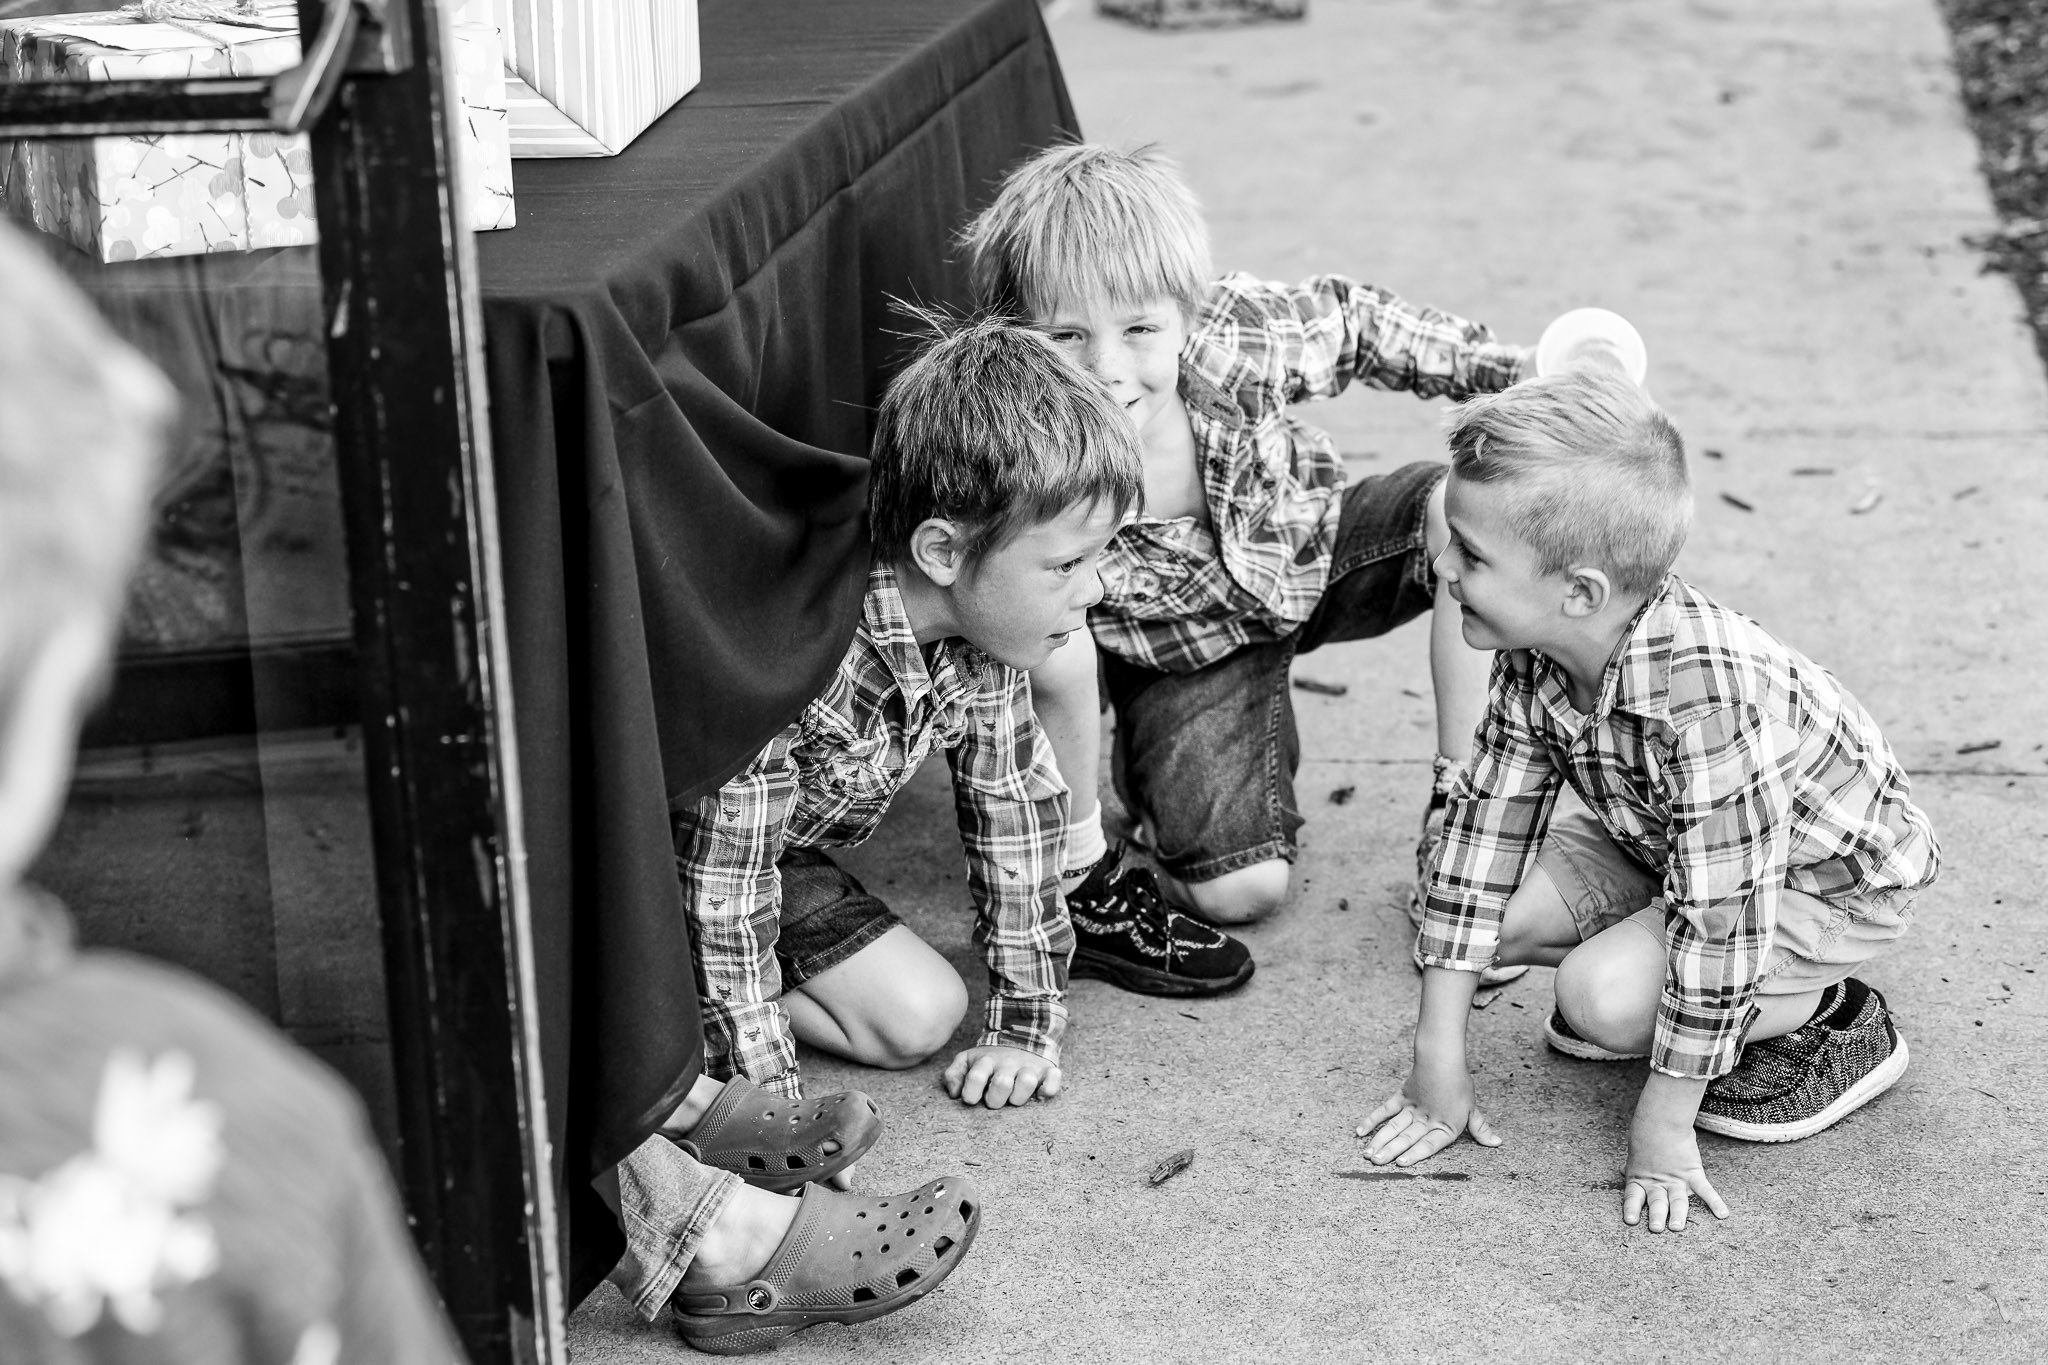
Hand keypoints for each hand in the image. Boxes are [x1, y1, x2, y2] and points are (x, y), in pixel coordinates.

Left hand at [942, 1045, 1061, 1108]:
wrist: (1021, 1035)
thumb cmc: (990, 1060)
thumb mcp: (968, 1061)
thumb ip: (954, 1074)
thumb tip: (954, 1093)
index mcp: (986, 1061)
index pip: (976, 1077)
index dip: (971, 1093)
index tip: (971, 1099)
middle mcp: (1008, 1063)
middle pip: (1001, 1084)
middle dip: (995, 1099)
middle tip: (995, 1100)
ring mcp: (1029, 1066)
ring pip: (1027, 1082)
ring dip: (1020, 1095)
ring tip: (1014, 1097)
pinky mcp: (1048, 1070)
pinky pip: (1054, 1081)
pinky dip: (1049, 1089)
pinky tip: (1040, 1094)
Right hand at [1355, 1060, 1501, 1166]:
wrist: (1442, 1057)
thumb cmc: (1459, 1084)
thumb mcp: (1472, 1108)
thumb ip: (1480, 1128)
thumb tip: (1496, 1143)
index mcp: (1445, 1126)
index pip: (1429, 1144)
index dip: (1415, 1155)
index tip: (1401, 1164)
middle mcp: (1427, 1119)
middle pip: (1407, 1138)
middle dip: (1389, 1151)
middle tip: (1375, 1163)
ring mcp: (1412, 1108)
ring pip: (1394, 1127)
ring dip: (1380, 1140)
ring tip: (1367, 1154)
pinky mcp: (1402, 1097)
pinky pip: (1385, 1110)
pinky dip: (1372, 1120)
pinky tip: (1360, 1131)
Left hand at [1622, 1110, 1728, 1231]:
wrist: (1662, 1121)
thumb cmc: (1647, 1138)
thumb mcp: (1636, 1156)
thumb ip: (1633, 1169)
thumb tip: (1621, 1172)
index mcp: (1641, 1179)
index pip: (1633, 1197)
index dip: (1631, 1209)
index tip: (1630, 1221)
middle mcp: (1658, 1182)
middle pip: (1657, 1202)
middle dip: (1656, 1216)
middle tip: (1655, 1228)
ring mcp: (1676, 1179)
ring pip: (1678, 1201)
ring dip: (1678, 1215)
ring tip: (1677, 1227)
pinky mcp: (1693, 1173)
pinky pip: (1705, 1190)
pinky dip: (1715, 1202)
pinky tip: (1722, 1214)